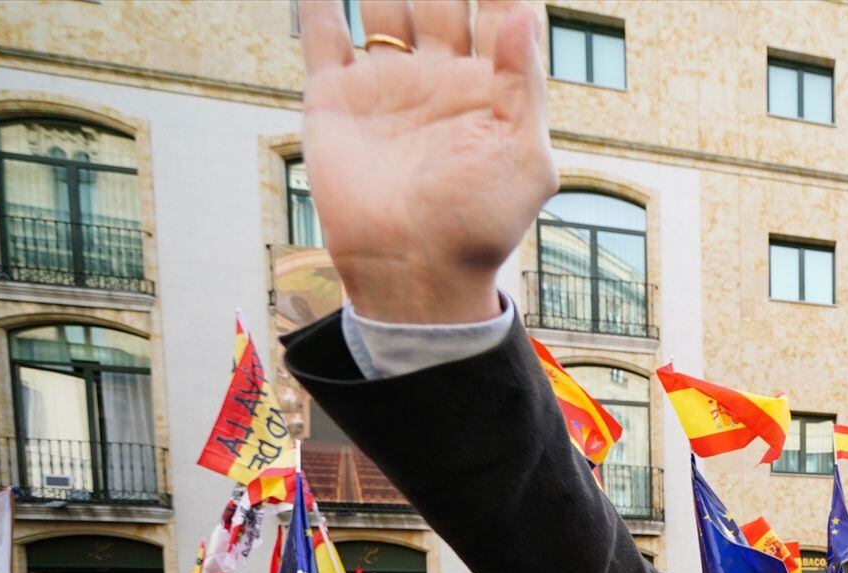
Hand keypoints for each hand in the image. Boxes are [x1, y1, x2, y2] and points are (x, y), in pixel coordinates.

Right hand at [299, 0, 554, 323]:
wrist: (411, 271)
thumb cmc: (480, 227)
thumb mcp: (526, 159)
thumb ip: (525, 84)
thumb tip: (524, 13)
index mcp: (489, 89)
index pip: (496, 13)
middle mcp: (439, 78)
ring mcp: (387, 84)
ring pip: (383, 5)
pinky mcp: (335, 99)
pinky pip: (321, 34)